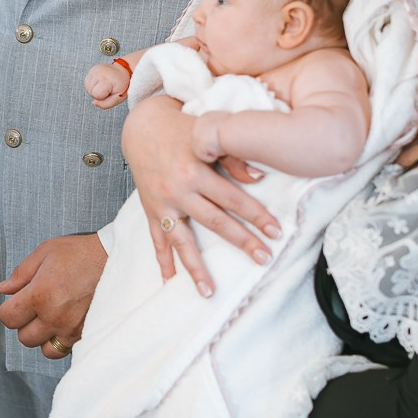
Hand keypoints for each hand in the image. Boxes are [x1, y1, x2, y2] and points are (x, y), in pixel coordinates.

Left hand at [0, 234, 106, 357]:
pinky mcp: (85, 334)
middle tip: (34, 308)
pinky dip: (61, 341)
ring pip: (45, 349)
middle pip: (24, 337)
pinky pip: (65, 349)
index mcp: (39, 295)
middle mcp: (54, 317)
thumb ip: (21, 273)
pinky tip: (64, 324)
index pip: (8, 318)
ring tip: (50, 319)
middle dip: (24, 324)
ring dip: (43, 337)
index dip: (8, 309)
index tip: (15, 302)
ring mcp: (71, 329)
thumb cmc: (80, 253)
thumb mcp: (45, 252)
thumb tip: (5, 289)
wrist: (116, 260)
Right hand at [85, 60, 131, 107]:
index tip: (110, 91)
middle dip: (98, 94)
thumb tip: (93, 103)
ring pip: (87, 88)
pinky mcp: (92, 69)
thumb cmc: (122, 85)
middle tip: (108, 89)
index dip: (102, 97)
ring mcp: (94, 70)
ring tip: (104, 86)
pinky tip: (100, 83)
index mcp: (106, 79)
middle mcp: (98, 72)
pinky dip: (92, 86)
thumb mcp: (119, 97)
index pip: (96, 94)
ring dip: (94, 90)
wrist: (123, 71)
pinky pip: (86, 83)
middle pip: (90, 92)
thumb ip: (106, 104)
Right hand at [124, 96, 275, 296]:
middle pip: (215, 222)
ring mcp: (162, 203)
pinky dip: (163, 261)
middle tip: (264, 258)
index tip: (276, 232)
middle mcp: (177, 190)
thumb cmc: (182, 128)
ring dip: (196, 268)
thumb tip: (259, 177)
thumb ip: (233, 156)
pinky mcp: (151, 210)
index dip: (256, 215)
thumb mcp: (208, 133)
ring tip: (209, 291)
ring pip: (183, 241)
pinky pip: (157, 240)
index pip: (232, 199)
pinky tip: (169, 281)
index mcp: (195, 169)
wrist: (142, 127)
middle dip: (242, 242)